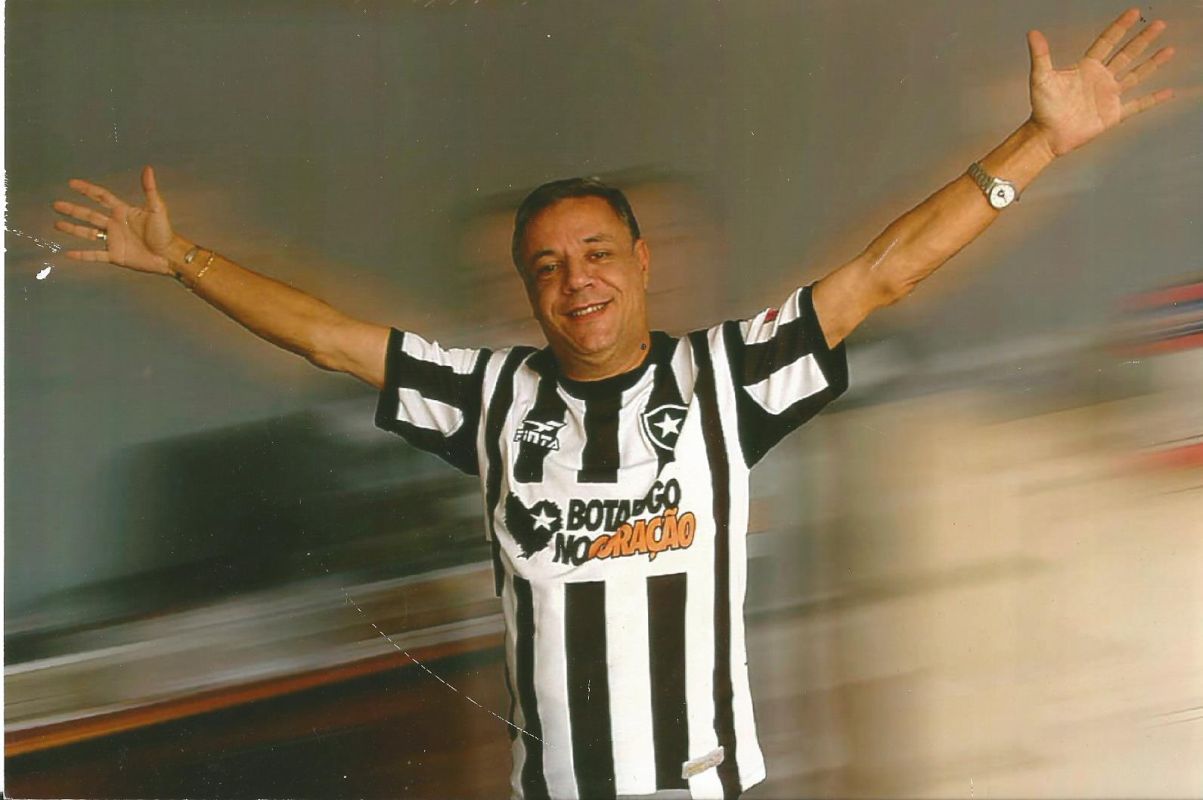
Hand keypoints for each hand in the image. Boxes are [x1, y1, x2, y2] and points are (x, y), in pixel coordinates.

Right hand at [53, 165, 176, 274]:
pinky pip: (94, 255)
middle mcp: (115, 224)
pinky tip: (67, 254)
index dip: (87, 189)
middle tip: (56, 204)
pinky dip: (81, 255)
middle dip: (73, 209)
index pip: (101, 197)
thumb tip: (148, 168)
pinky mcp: (115, 255)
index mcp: (123, 212)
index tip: (72, 183)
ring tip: (57, 224)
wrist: (169, 255)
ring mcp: (113, 240)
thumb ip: (150, 190)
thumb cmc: (165, 232)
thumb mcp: (157, 209)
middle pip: (89, 214)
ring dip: (72, 229)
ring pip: (88, 233)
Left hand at [1027, 8, 1175, 156]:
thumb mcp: (1040, 78)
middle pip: (1126, 54)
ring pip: (1135, 75)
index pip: (1106, 42)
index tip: (1133, 13)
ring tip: (1169, 50)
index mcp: (1086, 67)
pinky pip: (1137, 105)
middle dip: (1143, 40)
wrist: (1046, 135)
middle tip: (1159, 24)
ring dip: (1152, 63)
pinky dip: (1153, 99)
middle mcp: (1100, 78)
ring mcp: (1108, 96)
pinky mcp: (1113, 114)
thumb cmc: (1041, 107)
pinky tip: (1168, 92)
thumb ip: (1040, 55)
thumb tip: (1032, 33)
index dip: (1119, 27)